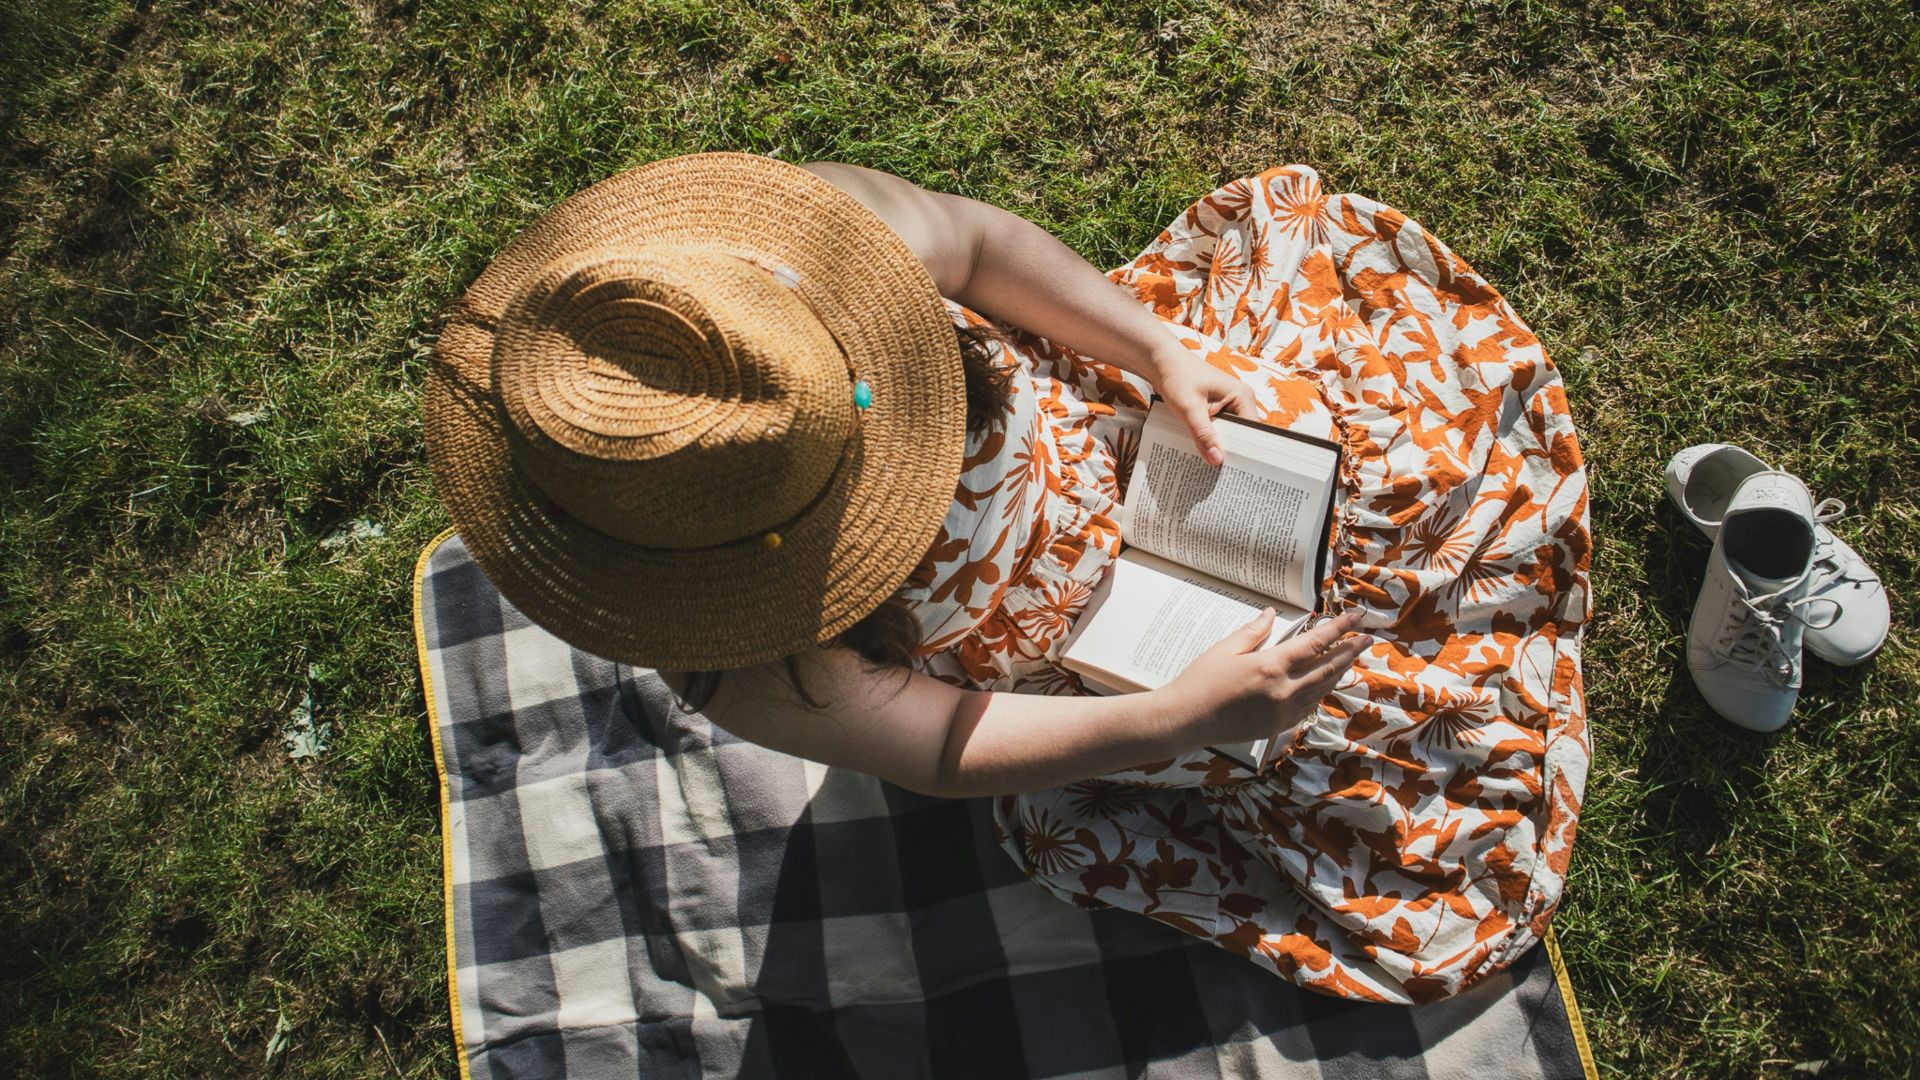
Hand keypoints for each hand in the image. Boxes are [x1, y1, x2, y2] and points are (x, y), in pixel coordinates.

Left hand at [1148, 347, 1260, 465]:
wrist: (1160, 362)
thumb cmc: (1177, 376)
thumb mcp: (1189, 407)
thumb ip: (1203, 434)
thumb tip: (1217, 459)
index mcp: (1242, 396)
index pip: (1252, 431)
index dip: (1246, 451)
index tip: (1237, 470)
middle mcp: (1239, 401)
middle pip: (1241, 435)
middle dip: (1230, 451)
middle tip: (1222, 475)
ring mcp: (1228, 405)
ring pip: (1228, 434)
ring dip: (1217, 446)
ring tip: (1211, 467)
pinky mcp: (1215, 409)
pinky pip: (1217, 430)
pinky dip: (1209, 440)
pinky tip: (1202, 453)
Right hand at [1151, 608, 1371, 747]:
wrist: (1186, 720)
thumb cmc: (1201, 681)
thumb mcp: (1226, 649)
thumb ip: (1255, 631)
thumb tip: (1272, 613)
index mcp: (1272, 667)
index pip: (1316, 643)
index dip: (1340, 629)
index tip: (1356, 618)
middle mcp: (1284, 691)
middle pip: (1328, 668)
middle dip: (1350, 651)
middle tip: (1367, 638)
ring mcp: (1283, 712)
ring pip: (1322, 689)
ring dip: (1338, 672)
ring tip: (1349, 659)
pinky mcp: (1277, 726)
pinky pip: (1308, 708)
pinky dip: (1320, 693)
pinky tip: (1323, 685)